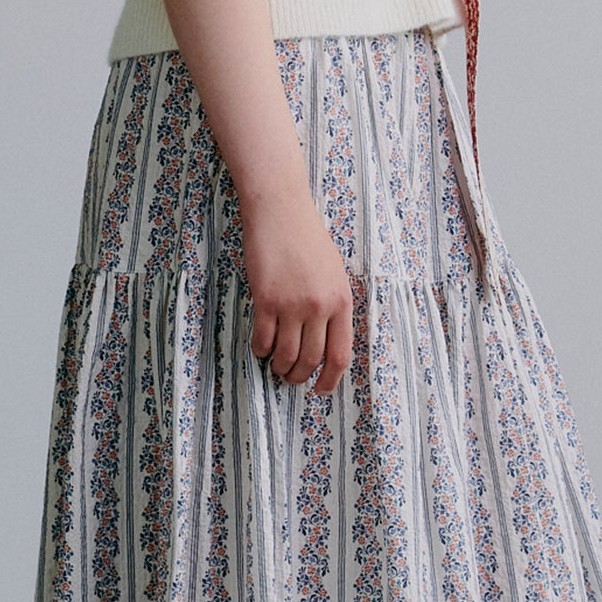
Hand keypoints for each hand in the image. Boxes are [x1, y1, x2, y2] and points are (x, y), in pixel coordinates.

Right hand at [241, 187, 353, 393]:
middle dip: (299, 377)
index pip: (340, 355)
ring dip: (279, 367)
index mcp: (342, 301)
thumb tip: (325, 343)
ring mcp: (293, 304)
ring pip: (286, 355)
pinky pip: (263, 339)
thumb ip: (333, 306)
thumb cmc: (307, 239)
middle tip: (290, 379)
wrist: (282, 211)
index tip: (320, 390)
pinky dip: (260, 350)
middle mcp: (320, 306)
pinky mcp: (266, 299)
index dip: (330, 379)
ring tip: (275, 366)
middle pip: (311, 360)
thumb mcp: (334, 273)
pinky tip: (260, 349)